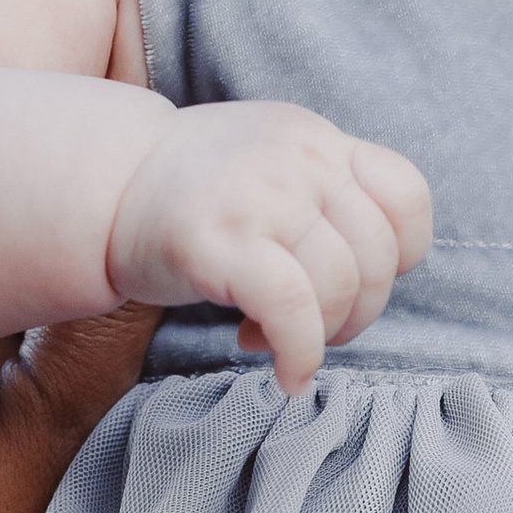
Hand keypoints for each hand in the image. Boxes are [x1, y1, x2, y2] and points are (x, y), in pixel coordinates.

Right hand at [104, 100, 431, 393]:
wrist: (105, 185)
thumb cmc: (194, 192)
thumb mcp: (272, 162)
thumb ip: (327, 194)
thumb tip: (378, 275)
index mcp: (318, 139)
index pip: (407, 196)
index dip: (402, 257)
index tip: (359, 281)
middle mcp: (300, 159)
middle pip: (378, 258)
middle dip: (357, 313)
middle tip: (313, 329)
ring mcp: (263, 197)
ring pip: (341, 288)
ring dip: (324, 338)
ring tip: (280, 341)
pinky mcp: (223, 243)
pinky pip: (295, 313)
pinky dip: (301, 355)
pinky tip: (286, 373)